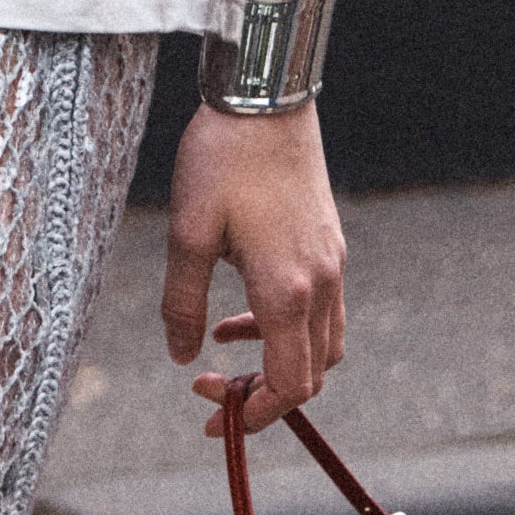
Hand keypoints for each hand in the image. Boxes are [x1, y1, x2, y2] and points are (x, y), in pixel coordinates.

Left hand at [161, 99, 344, 436]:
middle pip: (311, 374)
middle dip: (263, 395)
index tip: (213, 416)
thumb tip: (181, 355)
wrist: (266, 98)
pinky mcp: (330, 243)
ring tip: (223, 340)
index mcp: (285, 290)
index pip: (288, 385)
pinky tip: (244, 302)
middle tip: (211, 387)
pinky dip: (287, 326)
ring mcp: (332, 263)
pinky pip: (321, 309)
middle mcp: (320, 283)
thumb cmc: (221, 160)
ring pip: (322, 344)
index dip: (253, 414)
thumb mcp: (186, 233)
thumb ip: (181, 303)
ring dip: (278, 359)